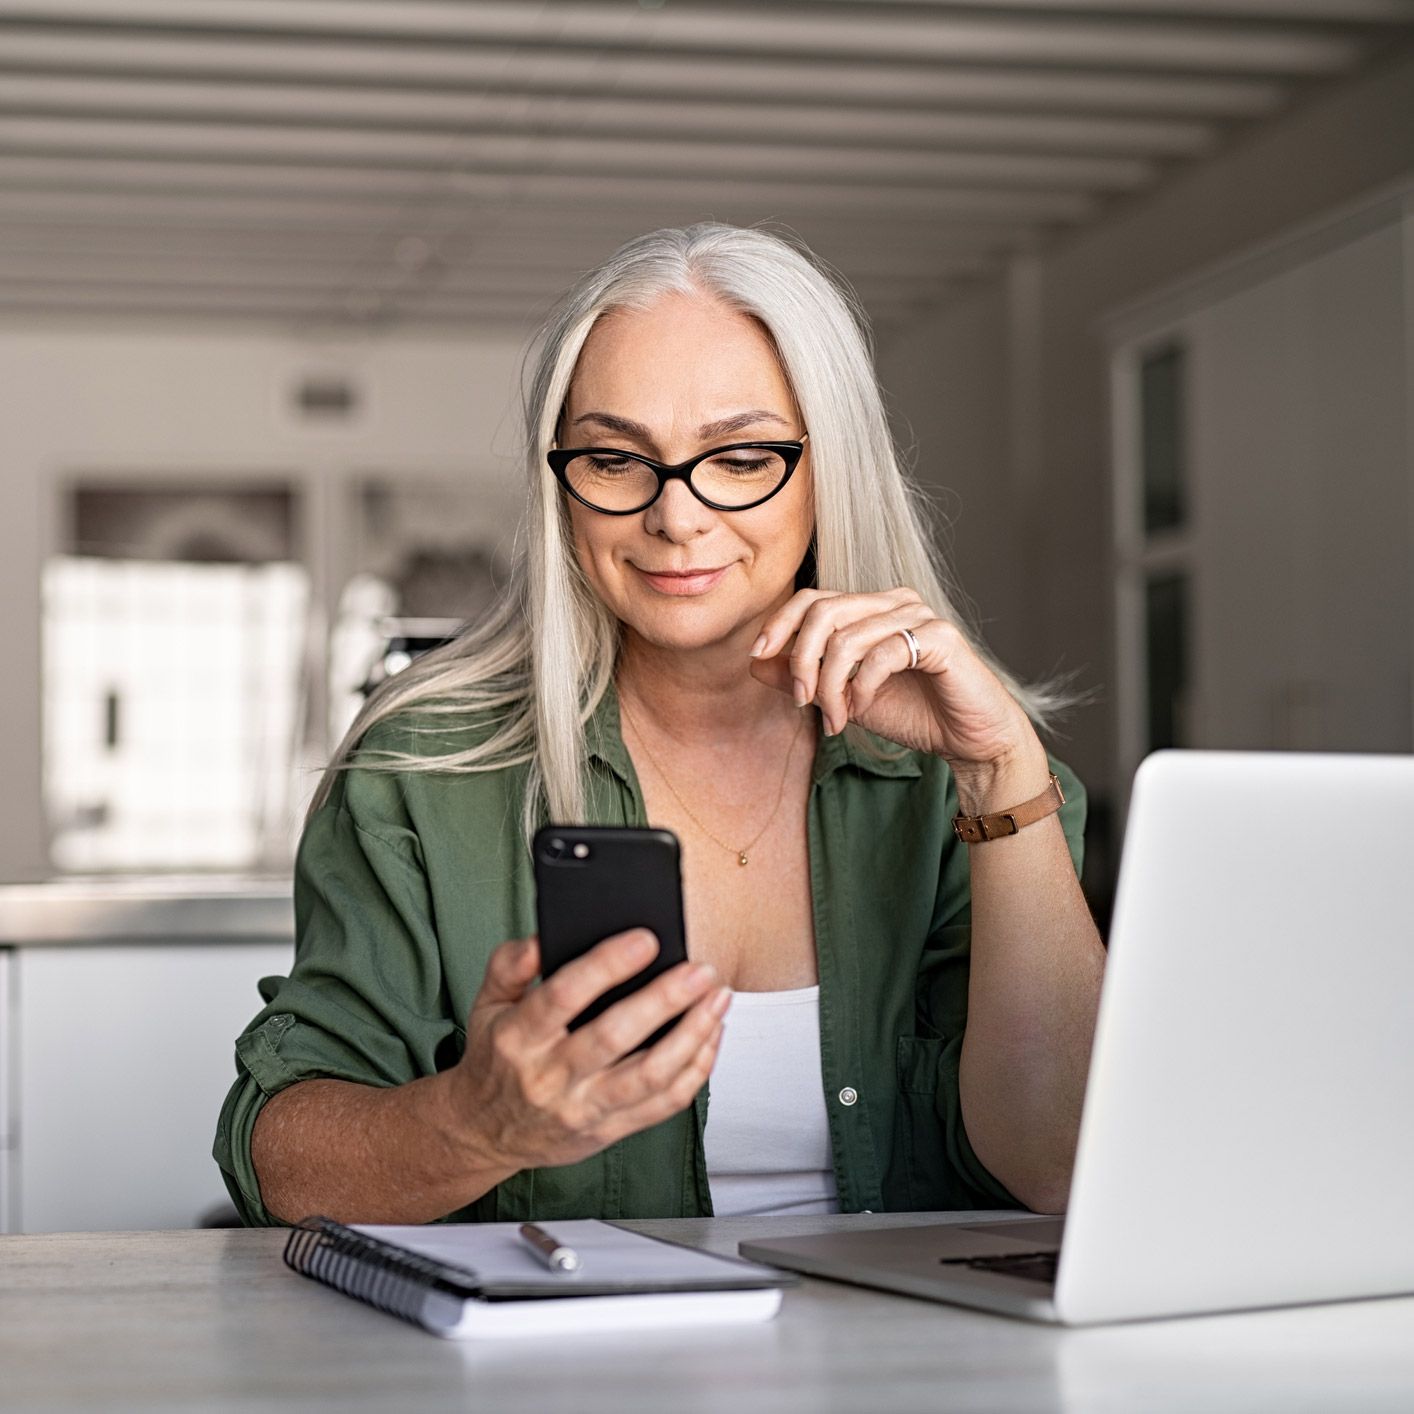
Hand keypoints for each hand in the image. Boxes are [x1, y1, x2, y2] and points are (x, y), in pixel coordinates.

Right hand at [448, 931, 729, 1172]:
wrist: (484, 1132)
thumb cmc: (495, 1058)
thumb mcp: (486, 1003)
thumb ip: (510, 964)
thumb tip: (542, 937)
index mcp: (518, 1037)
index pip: (564, 995)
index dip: (607, 966)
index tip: (645, 940)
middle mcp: (550, 1077)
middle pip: (615, 1036)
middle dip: (665, 999)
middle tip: (700, 970)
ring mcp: (582, 1108)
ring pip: (649, 1075)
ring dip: (692, 1034)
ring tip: (717, 998)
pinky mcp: (609, 1131)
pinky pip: (663, 1104)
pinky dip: (696, 1070)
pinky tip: (710, 1036)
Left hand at [749, 587, 1048, 807]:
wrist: (969, 740)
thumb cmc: (913, 713)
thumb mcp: (845, 697)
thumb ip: (804, 677)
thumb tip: (757, 661)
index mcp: (872, 608)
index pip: (813, 598)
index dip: (780, 624)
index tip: (758, 656)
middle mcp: (895, 602)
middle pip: (824, 611)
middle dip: (802, 660)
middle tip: (802, 701)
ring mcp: (920, 616)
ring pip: (849, 637)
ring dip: (832, 686)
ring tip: (837, 719)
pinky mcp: (941, 638)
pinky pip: (883, 654)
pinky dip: (862, 687)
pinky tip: (862, 709)